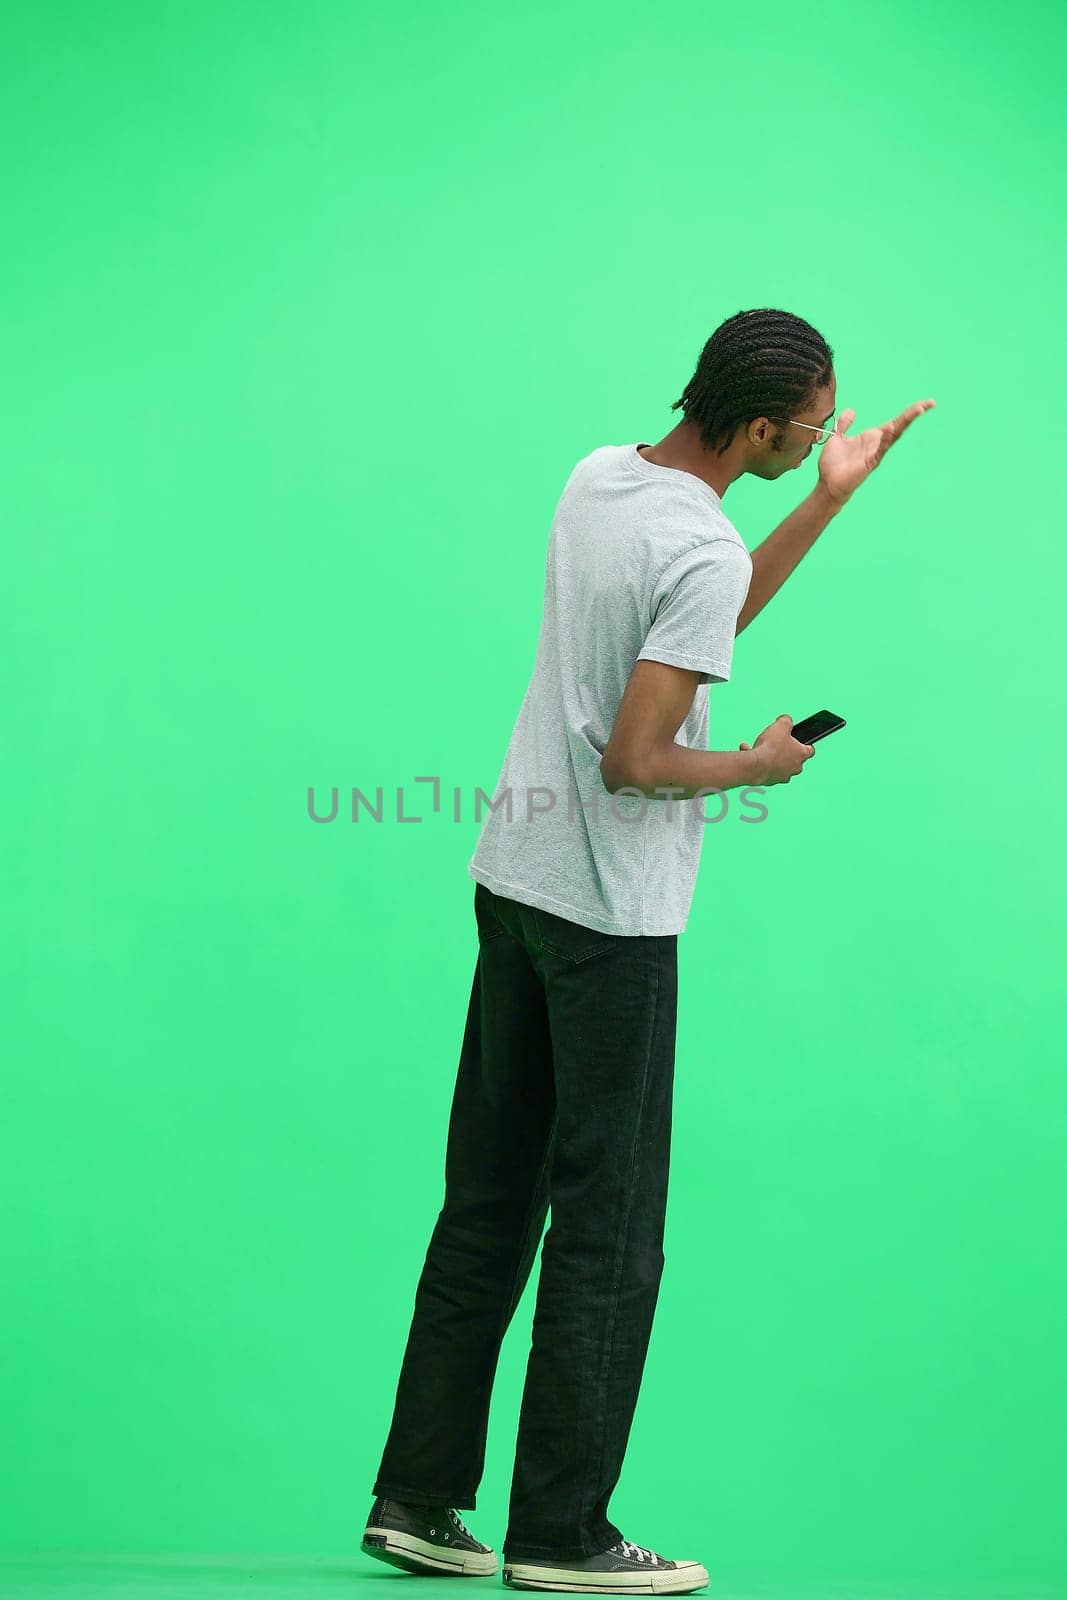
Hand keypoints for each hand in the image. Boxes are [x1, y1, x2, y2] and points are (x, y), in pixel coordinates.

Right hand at [741, 714, 814, 785]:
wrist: (755, 765)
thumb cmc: (771, 747)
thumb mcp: (781, 725)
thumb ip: (786, 720)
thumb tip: (786, 719)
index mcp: (801, 755)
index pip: (810, 750)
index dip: (805, 744)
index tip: (800, 741)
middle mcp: (794, 768)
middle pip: (794, 759)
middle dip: (785, 751)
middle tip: (777, 743)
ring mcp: (782, 776)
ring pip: (778, 765)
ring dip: (770, 756)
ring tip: (760, 747)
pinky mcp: (770, 781)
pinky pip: (765, 769)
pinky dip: (758, 762)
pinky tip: (748, 751)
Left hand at [818, 398, 935, 506]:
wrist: (828, 484)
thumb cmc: (833, 464)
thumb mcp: (837, 438)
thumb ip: (845, 424)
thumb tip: (852, 410)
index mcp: (872, 437)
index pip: (895, 421)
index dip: (909, 412)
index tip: (926, 403)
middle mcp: (878, 444)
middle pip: (900, 426)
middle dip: (914, 413)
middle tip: (930, 402)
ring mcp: (876, 453)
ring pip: (894, 436)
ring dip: (904, 422)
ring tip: (918, 409)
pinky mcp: (870, 463)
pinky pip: (880, 450)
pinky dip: (885, 439)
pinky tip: (890, 429)